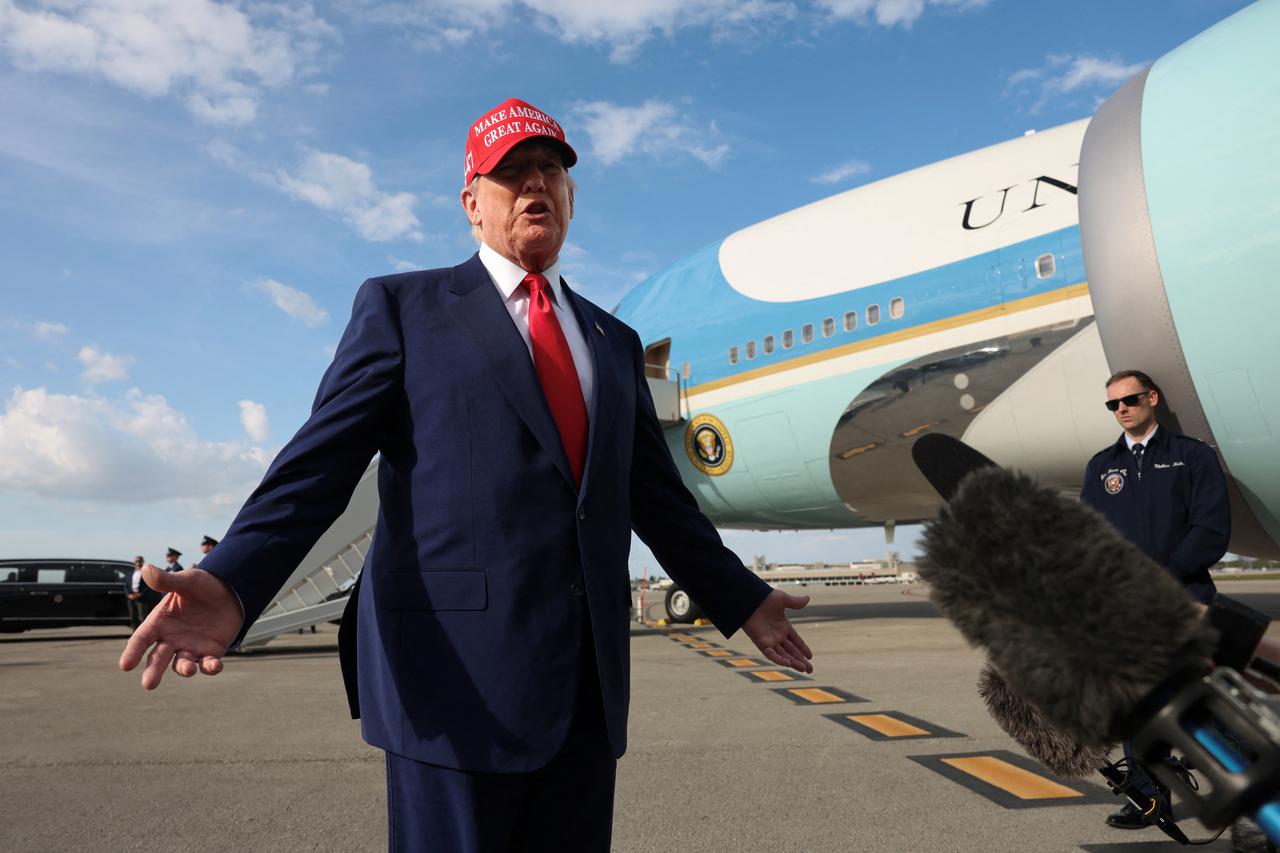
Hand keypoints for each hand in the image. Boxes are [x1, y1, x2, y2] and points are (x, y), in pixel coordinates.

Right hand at [119, 565, 243, 688]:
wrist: (231, 591)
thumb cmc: (203, 586)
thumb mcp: (186, 581)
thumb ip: (167, 580)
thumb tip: (146, 568)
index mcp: (159, 622)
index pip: (141, 639)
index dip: (132, 652)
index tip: (125, 665)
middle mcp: (171, 639)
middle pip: (158, 658)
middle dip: (153, 671)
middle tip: (149, 684)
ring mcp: (190, 648)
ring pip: (182, 664)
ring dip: (184, 668)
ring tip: (188, 670)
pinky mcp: (210, 653)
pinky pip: (208, 664)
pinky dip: (210, 667)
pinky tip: (214, 666)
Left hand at [742, 589, 812, 672]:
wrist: (748, 599)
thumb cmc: (764, 597)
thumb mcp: (782, 599)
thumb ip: (795, 602)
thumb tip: (808, 598)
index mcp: (783, 626)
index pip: (795, 640)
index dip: (803, 648)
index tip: (810, 656)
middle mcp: (777, 635)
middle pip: (791, 651)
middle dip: (800, 660)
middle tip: (810, 670)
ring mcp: (769, 640)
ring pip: (783, 655)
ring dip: (793, 662)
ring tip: (803, 669)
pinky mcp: (761, 642)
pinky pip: (770, 654)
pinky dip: (779, 659)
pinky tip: (788, 664)